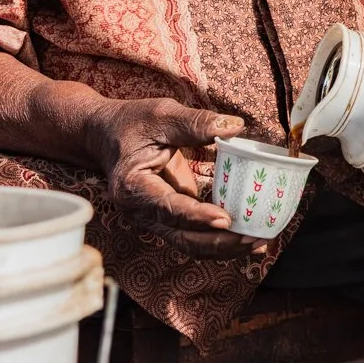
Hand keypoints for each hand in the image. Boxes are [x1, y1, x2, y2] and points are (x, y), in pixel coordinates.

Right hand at [82, 98, 260, 258]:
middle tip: (255, 238)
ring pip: (190, 243)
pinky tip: (246, 237)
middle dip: (220, 242)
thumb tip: (236, 126)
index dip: (198, 217)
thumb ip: (196, 123)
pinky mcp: (168, 217)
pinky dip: (219, 239)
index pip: (169, 208)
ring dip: (224, 247)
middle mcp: (141, 211)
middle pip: (183, 237)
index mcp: (134, 187)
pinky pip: (194, 234)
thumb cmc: (131, 123)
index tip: (226, 220)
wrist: (105, 135)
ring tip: (258, 243)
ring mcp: (154, 218)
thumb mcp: (162, 115)